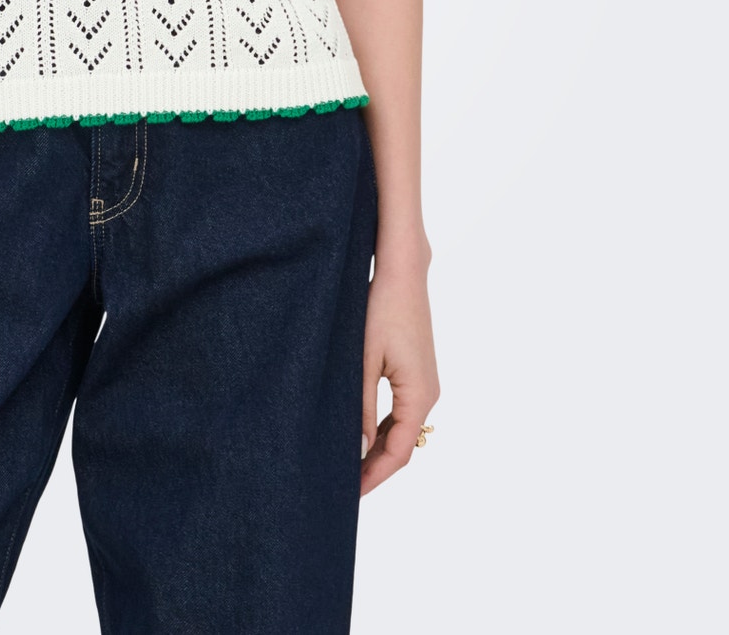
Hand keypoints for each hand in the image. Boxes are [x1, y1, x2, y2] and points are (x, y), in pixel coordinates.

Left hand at [360, 260, 439, 494]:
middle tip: (340, 485)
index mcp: (419, 395)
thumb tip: (356, 450)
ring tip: (346, 466)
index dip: (374, 477)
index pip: (399, 452)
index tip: (348, 495)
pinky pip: (400, 411)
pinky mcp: (416, 372)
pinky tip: (359, 435)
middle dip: (373, 468)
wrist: (402, 272)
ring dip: (377, 449)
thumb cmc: (381, 309)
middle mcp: (428, 394)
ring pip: (400, 429)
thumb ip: (359, 407)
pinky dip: (381, 428)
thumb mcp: (364, 360)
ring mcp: (424, 383)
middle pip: (402, 445)